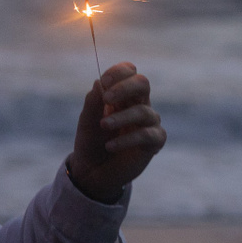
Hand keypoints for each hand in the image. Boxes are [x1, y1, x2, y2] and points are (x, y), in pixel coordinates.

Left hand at [66, 62, 165, 203]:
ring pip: (144, 111)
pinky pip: (147, 135)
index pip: (129, 72)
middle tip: (107, 99)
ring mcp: (148, 123)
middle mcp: (138, 104)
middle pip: (143, 83)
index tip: (104, 81)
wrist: (92, 170)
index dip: (119, 72)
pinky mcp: (154, 142)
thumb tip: (100, 83)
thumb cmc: (91, 141)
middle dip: (125, 87)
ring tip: (103, 125)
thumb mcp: (86, 120)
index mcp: (121, 95)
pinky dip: (127, 139)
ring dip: (121, 117)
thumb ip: (93, 102)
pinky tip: (110, 146)